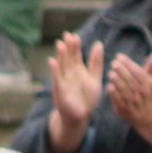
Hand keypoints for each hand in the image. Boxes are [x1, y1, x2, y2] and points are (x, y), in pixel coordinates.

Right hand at [46, 33, 103, 152]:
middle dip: (67, 47)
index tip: (75, 35)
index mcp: (78, 69)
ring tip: (60, 44)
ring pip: (61, 66)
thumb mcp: (95, 79)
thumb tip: (99, 43)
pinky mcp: (60, 90)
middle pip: (68, 57)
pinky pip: (57, 79)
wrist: (81, 116)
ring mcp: (63, 81)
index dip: (75, 45)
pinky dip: (55, 71)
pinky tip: (52, 61)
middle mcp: (69, 73)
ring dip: (60, 56)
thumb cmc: (87, 98)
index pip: (76, 54)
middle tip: (67, 35)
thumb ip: (96, 62)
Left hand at [107, 52, 151, 147]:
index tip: (119, 56)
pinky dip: (114, 95)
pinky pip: (120, 103)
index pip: (139, 73)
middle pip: (132, 82)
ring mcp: (135, 105)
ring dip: (118, 83)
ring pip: (126, 93)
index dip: (129, 64)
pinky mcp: (127, 112)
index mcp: (149, 86)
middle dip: (122, 72)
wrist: (150, 115)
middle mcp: (143, 96)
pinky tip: (108, 87)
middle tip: (114, 63)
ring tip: (110, 73)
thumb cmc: (149, 91)